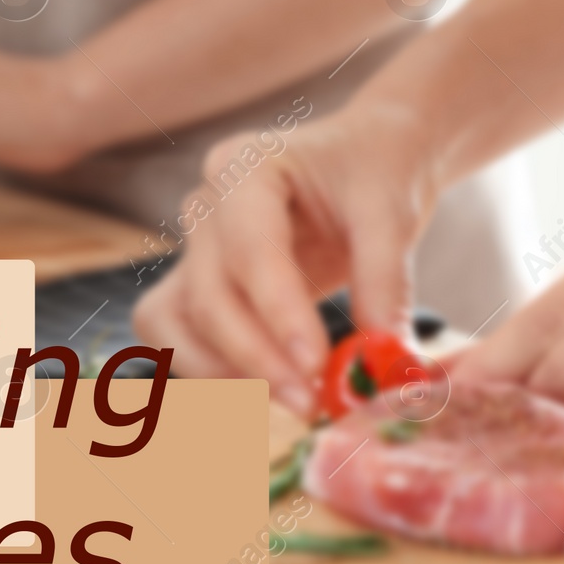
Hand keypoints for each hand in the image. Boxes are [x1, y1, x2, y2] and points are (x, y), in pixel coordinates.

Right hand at [132, 105, 440, 416]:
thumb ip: (384, 281)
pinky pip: (172, 333)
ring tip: (288, 401)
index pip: (251, 249)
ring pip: (174, 320)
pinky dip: (205, 369)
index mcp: (247, 166)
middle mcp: (206, 205)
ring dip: (222, 373)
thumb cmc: (373, 171)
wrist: (364, 161)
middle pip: (208, 294)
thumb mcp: (392, 212)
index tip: (316, 366)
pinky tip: (259, 394)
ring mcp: (194, 246)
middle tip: (310, 403)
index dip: (278, 312)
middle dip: (255, 358)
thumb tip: (381, 361)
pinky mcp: (197, 284)